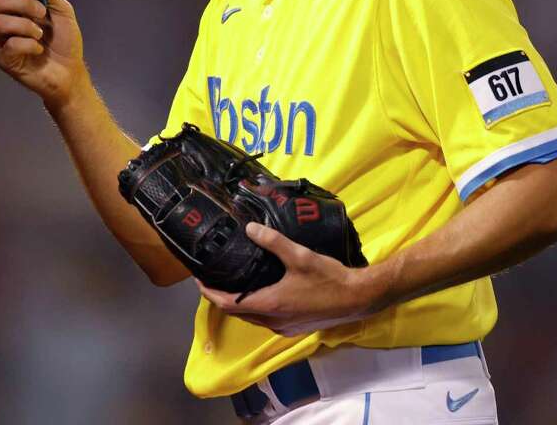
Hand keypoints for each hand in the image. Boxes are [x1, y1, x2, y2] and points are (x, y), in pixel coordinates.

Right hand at [0, 0, 86, 107]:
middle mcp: (7, 22)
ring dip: (25, 26)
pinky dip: (28, 45)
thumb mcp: (64, 12)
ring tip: (40, 35)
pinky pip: (8, 45)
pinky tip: (39, 50)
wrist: (71, 72)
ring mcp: (3, 41)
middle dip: (21, 2)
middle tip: (41, 13)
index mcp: (19, 8)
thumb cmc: (65, 42)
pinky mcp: (5, 60)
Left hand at [196, 223, 382, 336]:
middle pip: (237, 313)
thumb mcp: (299, 255)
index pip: (227, 304)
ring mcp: (284, 327)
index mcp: (269, 305)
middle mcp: (273, 321)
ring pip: (252, 318)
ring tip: (233, 283)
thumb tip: (249, 229)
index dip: (209, 293)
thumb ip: (273, 242)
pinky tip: (261, 292)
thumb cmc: (329, 279)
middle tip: (213, 279)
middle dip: (221, 298)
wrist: (358, 299)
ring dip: (239, 304)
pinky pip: (266, 319)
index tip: (198, 280)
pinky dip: (256, 307)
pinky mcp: (295, 327)